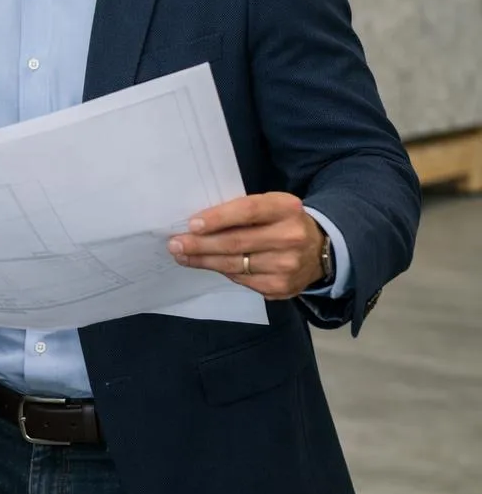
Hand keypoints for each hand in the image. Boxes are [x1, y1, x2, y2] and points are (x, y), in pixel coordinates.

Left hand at [168, 192, 326, 299]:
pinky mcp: (282, 287)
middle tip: (175, 244)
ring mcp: (288, 265)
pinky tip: (207, 265)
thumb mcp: (270, 206)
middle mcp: (290, 236)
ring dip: (204, 261)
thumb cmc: (281, 221)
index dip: (218, 218)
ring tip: (182, 256)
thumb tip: (197, 224)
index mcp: (286, 208)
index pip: (247, 211)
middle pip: (236, 242)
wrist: (319, 250)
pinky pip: (242, 280)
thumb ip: (241, 211)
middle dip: (200, 244)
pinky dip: (222, 272)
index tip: (192, 224)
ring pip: (235, 265)